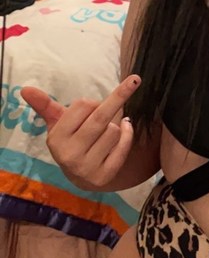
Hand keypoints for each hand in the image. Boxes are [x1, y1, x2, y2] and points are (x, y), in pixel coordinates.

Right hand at [21, 76, 140, 190]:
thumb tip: (25, 89)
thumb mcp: (58, 123)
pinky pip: (124, 145)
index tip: (93, 106)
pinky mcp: (105, 175)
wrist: (83, 175)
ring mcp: (88, 167)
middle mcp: (70, 155)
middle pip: (100, 117)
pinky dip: (129, 133)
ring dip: (116, 124)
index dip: (92, 102)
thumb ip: (45, 105)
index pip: (83, 104)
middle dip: (118, 98)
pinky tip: (125, 128)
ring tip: (107, 130)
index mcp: (56, 138)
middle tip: (134, 81)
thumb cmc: (72, 140)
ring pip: (114, 130)